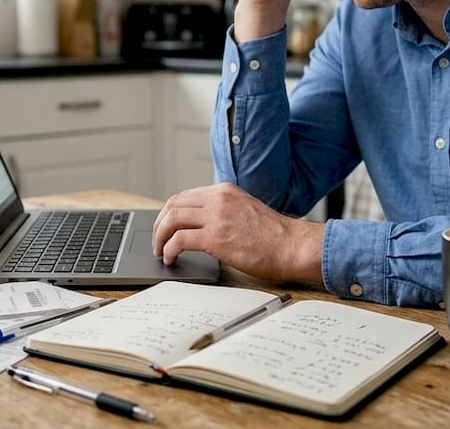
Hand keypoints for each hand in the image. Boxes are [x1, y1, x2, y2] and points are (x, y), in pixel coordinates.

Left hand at [151, 183, 323, 282]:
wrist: (292, 246)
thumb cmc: (274, 237)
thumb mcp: (245, 211)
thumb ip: (224, 212)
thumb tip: (201, 227)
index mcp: (225, 191)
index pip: (185, 196)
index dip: (169, 213)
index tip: (165, 227)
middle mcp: (218, 198)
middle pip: (173, 205)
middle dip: (159, 224)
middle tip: (157, 241)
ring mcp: (217, 216)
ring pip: (172, 219)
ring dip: (160, 237)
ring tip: (160, 251)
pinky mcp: (216, 237)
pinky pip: (179, 240)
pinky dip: (169, 249)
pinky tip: (171, 258)